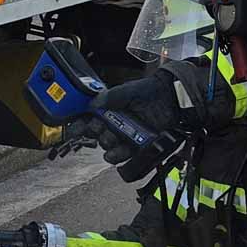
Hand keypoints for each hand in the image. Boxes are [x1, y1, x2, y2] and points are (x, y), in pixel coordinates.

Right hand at [67, 72, 181, 165]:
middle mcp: (115, 122)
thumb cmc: (149, 91)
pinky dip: (117, 156)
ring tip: (111, 138)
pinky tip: (114, 153)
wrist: (171, 98)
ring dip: (106, 144)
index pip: (90, 118)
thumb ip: (110, 97)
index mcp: (109, 108)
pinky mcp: (137, 144)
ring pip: (108, 146)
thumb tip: (93, 103)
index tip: (75, 129)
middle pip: (97, 134)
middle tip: (98, 128)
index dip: (81, 125)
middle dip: (95, 133)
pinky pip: (124, 154)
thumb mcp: (127, 90)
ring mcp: (126, 134)